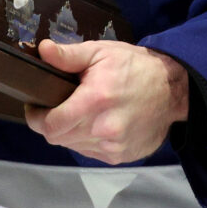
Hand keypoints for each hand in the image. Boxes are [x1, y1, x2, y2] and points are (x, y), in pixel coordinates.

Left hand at [24, 39, 188, 164]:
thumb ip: (68, 55)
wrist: (171, 89)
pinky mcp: (121, 156)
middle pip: (58, 138)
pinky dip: (86, 140)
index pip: (51, 125)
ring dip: (69, 133)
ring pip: (73, 146)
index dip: (36, 117)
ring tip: (78, 113)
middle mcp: (103, 129)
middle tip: (55, 106)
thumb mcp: (100, 52)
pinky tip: (94, 123)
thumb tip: (43, 50)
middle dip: (51, 123)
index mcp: (94, 101)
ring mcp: (113, 147)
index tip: (35, 106)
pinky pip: (91, 153)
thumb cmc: (134, 67)